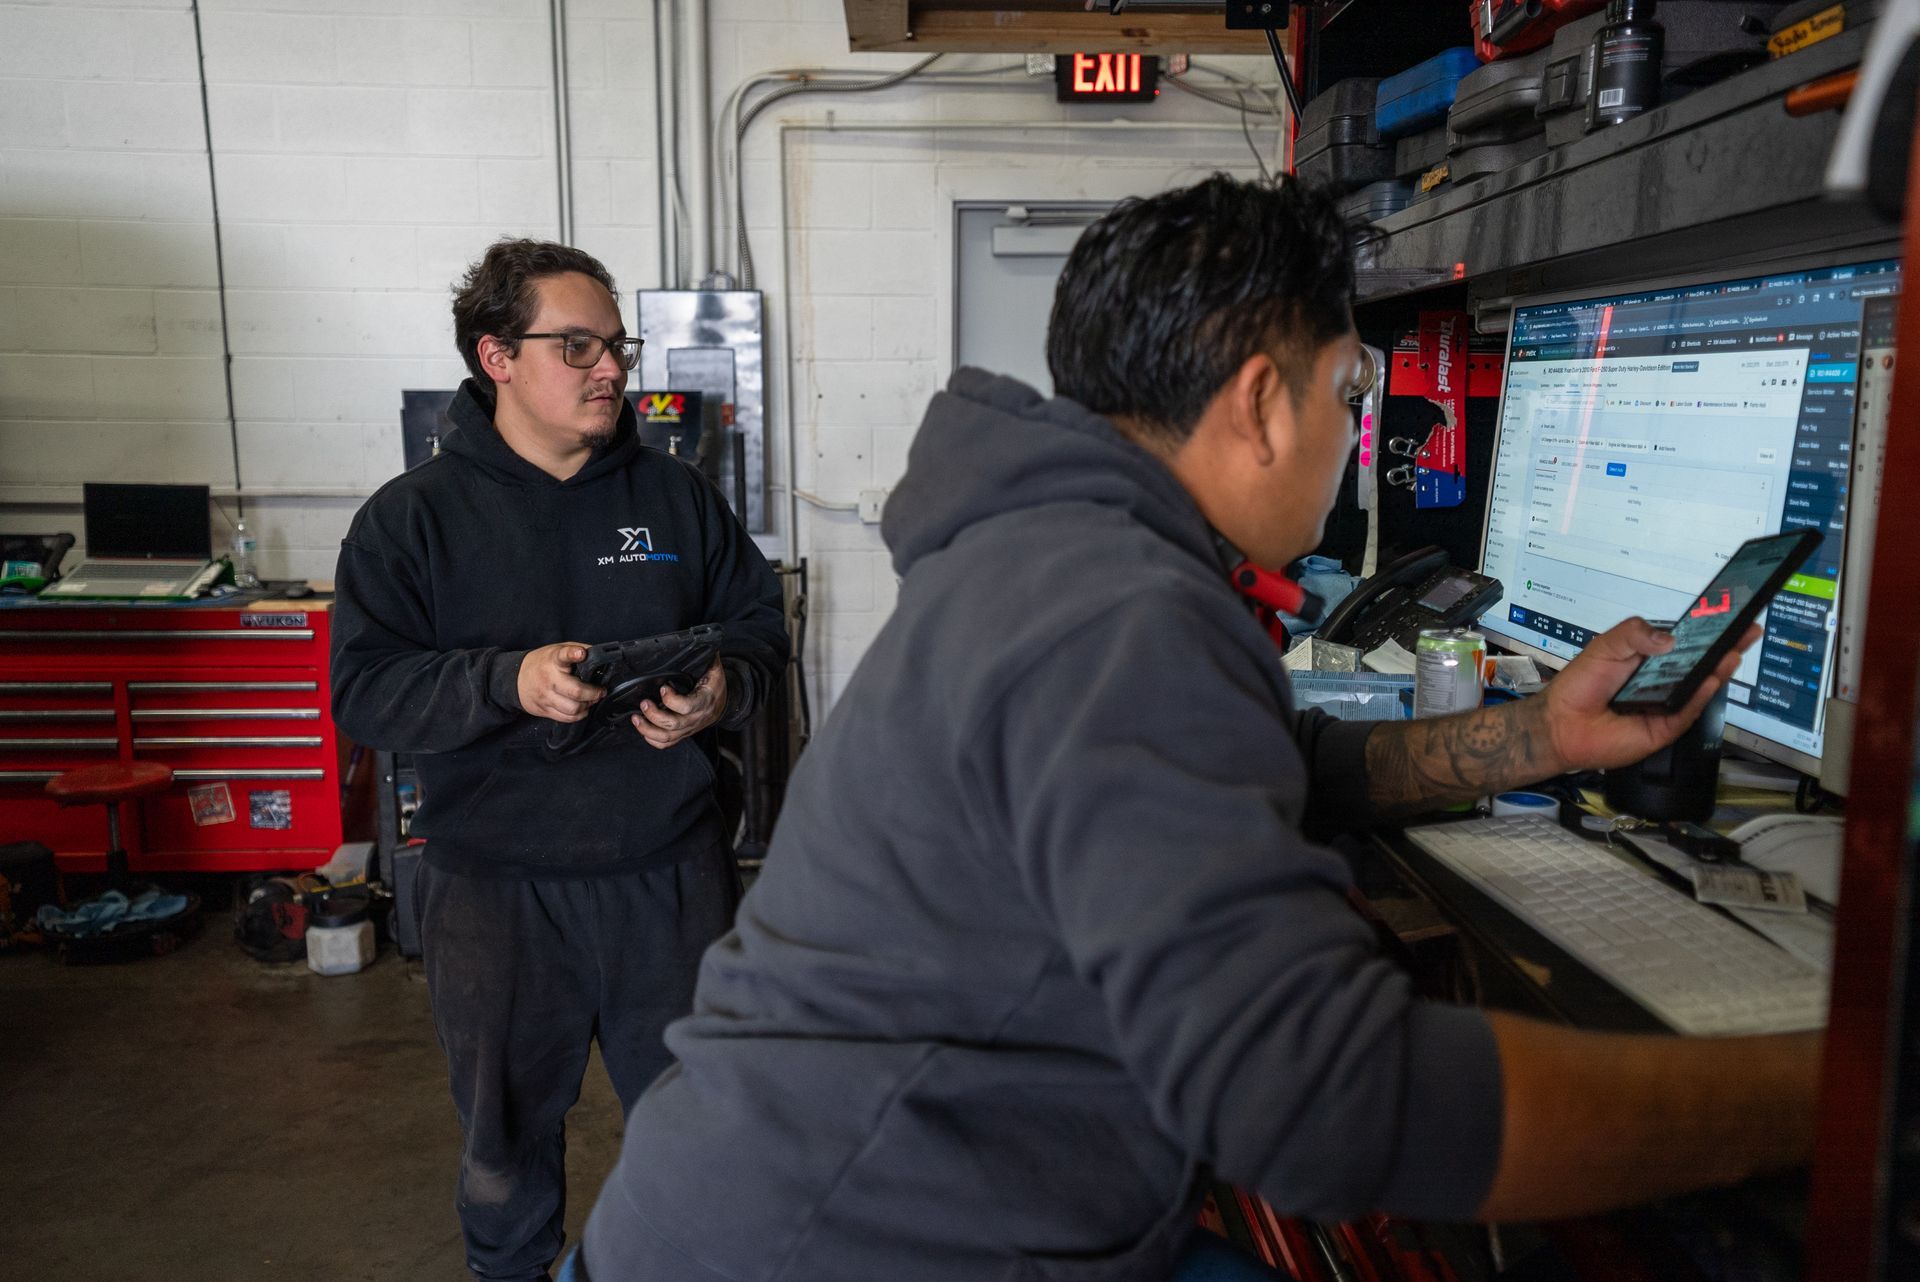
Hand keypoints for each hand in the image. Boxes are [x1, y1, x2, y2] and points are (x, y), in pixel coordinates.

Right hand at [517, 642, 603, 722]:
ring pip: (573, 709)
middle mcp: (549, 679)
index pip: (563, 655)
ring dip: (587, 706)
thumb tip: (599, 655)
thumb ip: (578, 650)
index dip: (572, 654)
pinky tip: (582, 708)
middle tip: (600, 691)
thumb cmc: (542, 663)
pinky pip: (566, 718)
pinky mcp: (544, 709)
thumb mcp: (558, 650)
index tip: (581, 653)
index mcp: (554, 660)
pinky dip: (579, 715)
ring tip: (591, 700)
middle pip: (575, 691)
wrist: (516, 679)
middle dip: (593, 693)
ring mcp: (546, 696)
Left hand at [630, 657, 726, 749]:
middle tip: (644, 703)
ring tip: (636, 717)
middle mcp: (696, 718)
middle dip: (654, 715)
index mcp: (704, 701)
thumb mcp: (714, 669)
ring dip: (648, 729)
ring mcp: (688, 728)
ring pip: (667, 736)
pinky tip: (643, 729)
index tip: (663, 688)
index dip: (672, 700)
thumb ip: (706, 656)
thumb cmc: (715, 685)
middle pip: (673, 724)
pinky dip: (652, 739)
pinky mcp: (682, 734)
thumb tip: (700, 640)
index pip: (687, 706)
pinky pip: (666, 743)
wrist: (723, 704)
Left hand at [1542, 617, 1758, 773]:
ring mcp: (1668, 705)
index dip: (1709, 631)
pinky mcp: (1665, 728)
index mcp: (1652, 659)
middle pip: (1702, 664)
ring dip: (1720, 669)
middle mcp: (1665, 681)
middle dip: (1726, 647)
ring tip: (1735, 651)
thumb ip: (1635, 633)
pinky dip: (1700, 695)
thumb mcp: (1607, 645)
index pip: (1688, 643)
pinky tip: (1711, 679)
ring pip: (1700, 687)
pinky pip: (1688, 710)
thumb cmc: (1582, 683)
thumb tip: (1670, 639)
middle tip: (1748, 630)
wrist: (1561, 722)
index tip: (1732, 615)